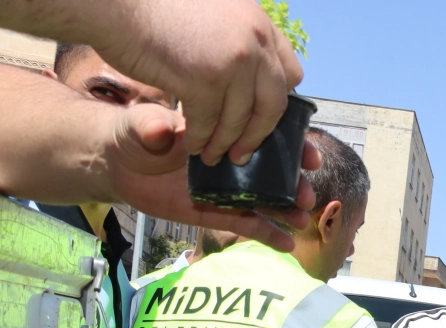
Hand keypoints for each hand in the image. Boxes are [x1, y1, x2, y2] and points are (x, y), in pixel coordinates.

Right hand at [95, 0, 305, 165]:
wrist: (117, 2)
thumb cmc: (155, 5)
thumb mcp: (214, 11)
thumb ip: (237, 36)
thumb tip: (254, 70)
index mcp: (260, 24)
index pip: (290, 73)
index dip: (278, 99)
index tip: (264, 116)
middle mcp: (254, 43)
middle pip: (273, 105)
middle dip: (258, 134)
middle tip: (245, 153)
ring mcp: (232, 63)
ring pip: (239, 120)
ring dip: (225, 144)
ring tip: (213, 156)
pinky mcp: (203, 81)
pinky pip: (209, 124)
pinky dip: (200, 139)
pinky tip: (191, 146)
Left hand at [105, 104, 316, 250]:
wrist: (116, 165)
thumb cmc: (132, 135)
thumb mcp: (141, 124)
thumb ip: (152, 125)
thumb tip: (162, 129)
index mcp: (224, 133)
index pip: (264, 137)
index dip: (292, 146)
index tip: (310, 156)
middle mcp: (232, 163)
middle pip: (273, 173)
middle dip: (294, 184)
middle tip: (306, 196)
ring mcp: (226, 190)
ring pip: (265, 201)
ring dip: (286, 210)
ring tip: (301, 219)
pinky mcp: (216, 213)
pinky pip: (246, 224)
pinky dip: (267, 234)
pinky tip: (288, 245)